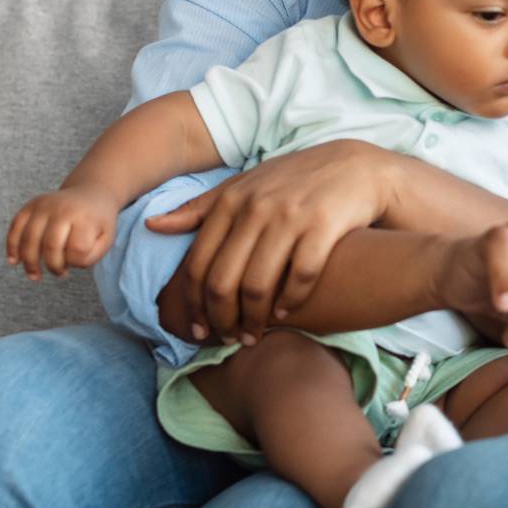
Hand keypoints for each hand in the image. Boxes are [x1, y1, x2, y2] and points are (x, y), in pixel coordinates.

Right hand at [6, 187, 118, 279]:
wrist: (91, 192)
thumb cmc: (98, 222)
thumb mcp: (106, 239)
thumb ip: (90, 256)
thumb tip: (64, 263)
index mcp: (85, 217)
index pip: (77, 249)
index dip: (76, 262)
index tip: (79, 262)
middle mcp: (62, 209)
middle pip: (51, 246)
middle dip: (54, 266)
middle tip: (60, 273)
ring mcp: (44, 205)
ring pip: (29, 239)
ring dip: (30, 263)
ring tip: (35, 276)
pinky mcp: (31, 205)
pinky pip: (16, 227)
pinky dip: (12, 246)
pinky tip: (14, 261)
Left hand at [147, 140, 390, 346]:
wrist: (355, 168)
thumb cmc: (294, 182)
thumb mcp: (244, 187)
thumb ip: (200, 209)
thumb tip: (152, 226)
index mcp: (231, 200)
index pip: (197, 265)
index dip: (194, 306)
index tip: (199, 330)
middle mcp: (256, 208)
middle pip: (223, 281)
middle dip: (221, 320)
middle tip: (227, 339)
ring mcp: (290, 217)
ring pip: (257, 285)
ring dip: (253, 320)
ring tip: (254, 336)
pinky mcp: (324, 226)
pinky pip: (300, 277)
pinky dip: (290, 302)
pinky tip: (287, 314)